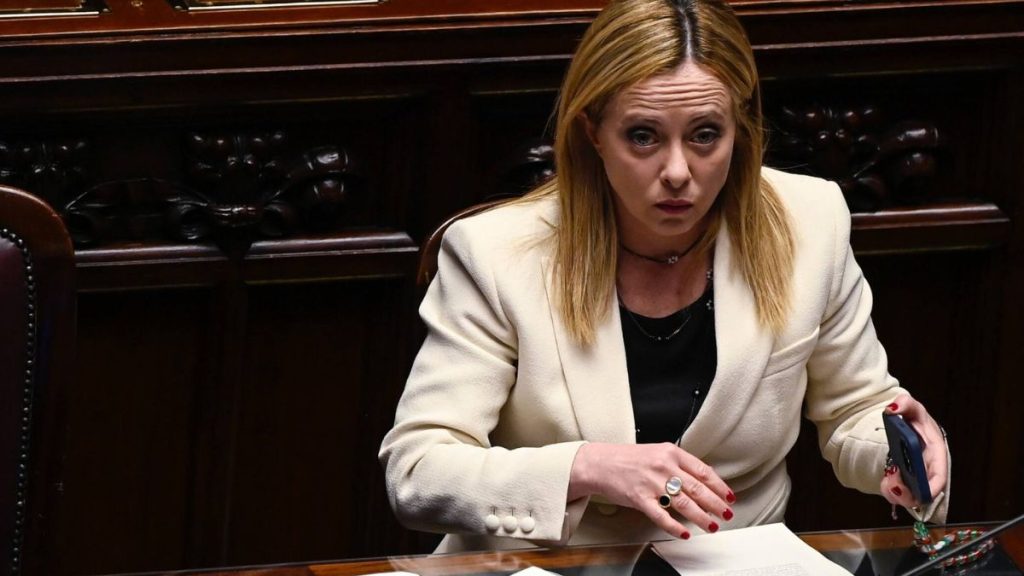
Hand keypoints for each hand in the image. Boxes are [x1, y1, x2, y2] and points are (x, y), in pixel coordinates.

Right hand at [569, 442, 734, 538]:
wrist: (600, 463)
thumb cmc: (628, 459)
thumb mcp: (658, 452)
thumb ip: (679, 464)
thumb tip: (704, 479)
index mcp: (670, 452)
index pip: (703, 470)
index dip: (719, 486)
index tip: (729, 496)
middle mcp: (663, 466)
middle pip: (697, 488)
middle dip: (716, 504)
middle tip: (727, 513)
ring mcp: (651, 482)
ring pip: (684, 503)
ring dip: (702, 517)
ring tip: (712, 526)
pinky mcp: (639, 498)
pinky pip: (661, 516)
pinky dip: (675, 526)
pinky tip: (684, 532)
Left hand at [880, 393, 947, 508]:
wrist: (906, 426)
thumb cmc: (916, 420)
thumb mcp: (912, 408)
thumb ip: (904, 404)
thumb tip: (893, 408)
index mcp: (936, 454)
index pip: (939, 477)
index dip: (932, 488)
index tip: (920, 491)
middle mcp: (929, 470)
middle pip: (924, 493)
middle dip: (909, 494)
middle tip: (893, 482)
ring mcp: (917, 478)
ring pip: (910, 497)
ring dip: (898, 494)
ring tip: (888, 481)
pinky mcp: (906, 481)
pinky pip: (900, 493)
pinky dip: (891, 491)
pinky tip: (886, 482)